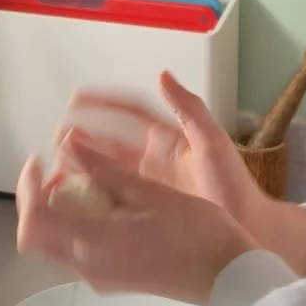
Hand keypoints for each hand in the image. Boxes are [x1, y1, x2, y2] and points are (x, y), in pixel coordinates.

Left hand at [16, 131, 255, 303]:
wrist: (229, 279)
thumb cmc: (198, 231)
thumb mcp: (151, 193)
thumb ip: (105, 171)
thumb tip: (69, 147)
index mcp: (94, 243)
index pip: (33, 221)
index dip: (26, 189)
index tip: (39, 159)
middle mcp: (88, 266)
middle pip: (36, 238)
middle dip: (36, 201)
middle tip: (54, 170)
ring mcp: (99, 277)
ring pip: (53, 246)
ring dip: (55, 213)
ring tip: (78, 181)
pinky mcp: (112, 280)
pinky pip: (75, 252)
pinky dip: (73, 226)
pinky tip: (99, 204)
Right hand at [53, 72, 305, 275]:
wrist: (248, 229)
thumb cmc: (234, 185)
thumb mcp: (212, 142)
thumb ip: (189, 109)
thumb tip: (163, 75)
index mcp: (168, 138)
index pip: (128, 113)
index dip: (102, 104)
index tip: (75, 99)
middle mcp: (152, 159)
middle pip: (109, 142)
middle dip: (82, 137)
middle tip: (58, 137)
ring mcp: (146, 186)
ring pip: (105, 170)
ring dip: (81, 166)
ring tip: (57, 166)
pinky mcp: (143, 211)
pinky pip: (111, 199)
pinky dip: (91, 195)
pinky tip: (72, 197)